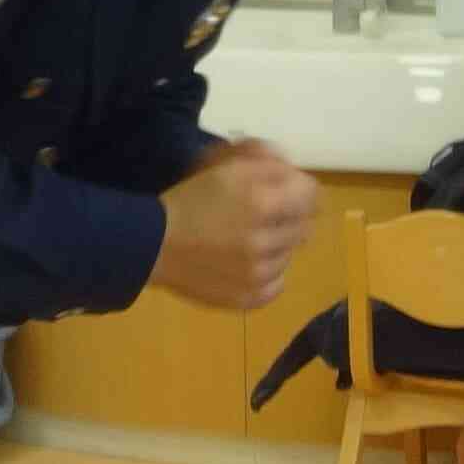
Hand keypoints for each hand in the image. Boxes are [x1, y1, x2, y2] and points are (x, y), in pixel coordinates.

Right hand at [154, 142, 322, 312]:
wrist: (153, 245)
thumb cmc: (190, 201)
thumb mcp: (227, 169)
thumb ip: (268, 165)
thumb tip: (300, 176)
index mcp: (262, 202)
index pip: (310, 193)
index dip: (297, 188)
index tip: (282, 191)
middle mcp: (266, 240)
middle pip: (303, 225)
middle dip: (287, 216)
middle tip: (260, 216)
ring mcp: (260, 274)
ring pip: (290, 254)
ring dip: (276, 245)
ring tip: (246, 241)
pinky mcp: (250, 298)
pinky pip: (277, 284)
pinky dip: (267, 274)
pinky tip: (245, 265)